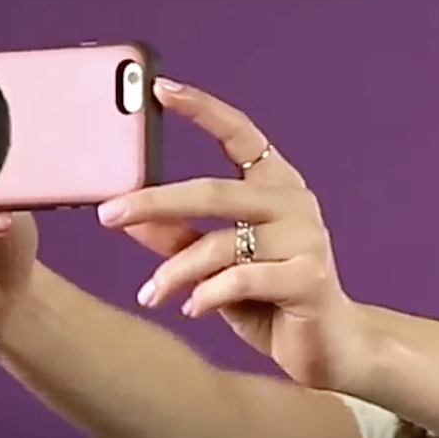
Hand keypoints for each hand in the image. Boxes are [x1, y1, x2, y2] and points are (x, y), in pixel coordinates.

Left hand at [96, 78, 370, 390]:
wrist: (330, 349)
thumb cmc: (271, 300)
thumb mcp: (218, 264)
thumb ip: (180, 237)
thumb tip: (128, 215)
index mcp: (276, 186)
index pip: (239, 133)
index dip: (202, 109)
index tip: (159, 88)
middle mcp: (294, 203)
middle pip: (215, 190)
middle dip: (155, 201)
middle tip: (108, 214)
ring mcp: (307, 239)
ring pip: (221, 244)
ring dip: (175, 272)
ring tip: (151, 294)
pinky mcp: (310, 278)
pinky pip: (240, 279)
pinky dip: (206, 296)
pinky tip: (192, 308)